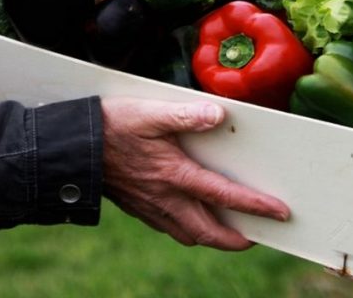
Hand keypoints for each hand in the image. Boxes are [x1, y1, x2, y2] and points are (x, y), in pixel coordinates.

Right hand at [100, 97, 289, 250]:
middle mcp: (165, 199)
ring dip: (212, 237)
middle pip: (208, 232)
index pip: (224, 195)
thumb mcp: (151, 112)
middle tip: (256, 237)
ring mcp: (150, 207)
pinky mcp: (137, 208)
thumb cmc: (111, 126)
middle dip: (236, 240)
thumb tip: (219, 116)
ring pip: (189, 235)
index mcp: (175, 175)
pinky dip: (188, 230)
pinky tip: (192, 217)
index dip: (255, 205)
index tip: (280, 214)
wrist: (71, 148)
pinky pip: (170, 229)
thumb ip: (187, 114)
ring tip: (230, 231)